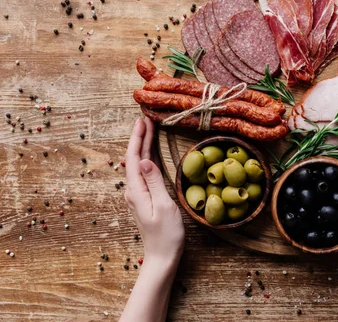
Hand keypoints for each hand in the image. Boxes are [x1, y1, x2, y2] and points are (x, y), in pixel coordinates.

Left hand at [125, 118, 184, 265]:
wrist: (162, 257)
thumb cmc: (166, 235)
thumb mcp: (163, 206)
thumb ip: (154, 182)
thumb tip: (144, 160)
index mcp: (136, 191)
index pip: (133, 158)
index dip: (137, 138)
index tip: (143, 120)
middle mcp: (133, 191)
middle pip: (134, 158)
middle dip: (140, 137)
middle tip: (146, 118)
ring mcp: (138, 195)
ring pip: (138, 164)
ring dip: (143, 146)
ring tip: (149, 129)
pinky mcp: (144, 198)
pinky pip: (144, 172)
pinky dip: (148, 157)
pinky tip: (152, 152)